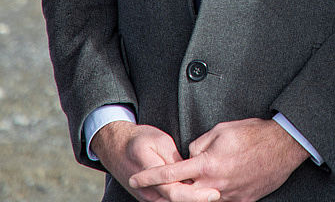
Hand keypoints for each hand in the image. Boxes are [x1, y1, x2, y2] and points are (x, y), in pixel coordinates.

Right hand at [92, 121, 219, 201]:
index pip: (175, 191)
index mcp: (150, 173)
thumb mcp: (159, 140)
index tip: (214, 193)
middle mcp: (148, 191)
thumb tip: (190, 169)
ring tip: (213, 194)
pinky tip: (200, 194)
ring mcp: (148, 197)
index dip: (196, 195)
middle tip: (219, 194)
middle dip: (198, 199)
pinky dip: (185, 198)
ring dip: (192, 199)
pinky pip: (169, 201)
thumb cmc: (138, 139)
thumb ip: (174, 158)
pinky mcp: (151, 198)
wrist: (115, 147)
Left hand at [129, 118, 308, 201]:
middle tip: (167, 183)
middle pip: (184, 194)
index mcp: (208, 164)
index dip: (150, 177)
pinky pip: (221, 200)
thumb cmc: (253, 133)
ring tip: (205, 177)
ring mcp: (229, 196)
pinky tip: (222, 181)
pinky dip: (215, 193)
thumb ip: (200, 144)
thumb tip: (191, 155)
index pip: (171, 173)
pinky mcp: (242, 201)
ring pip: (203, 199)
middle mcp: (215, 184)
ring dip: (197, 191)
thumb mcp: (222, 130)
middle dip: (172, 190)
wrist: (284, 146)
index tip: (135, 178)